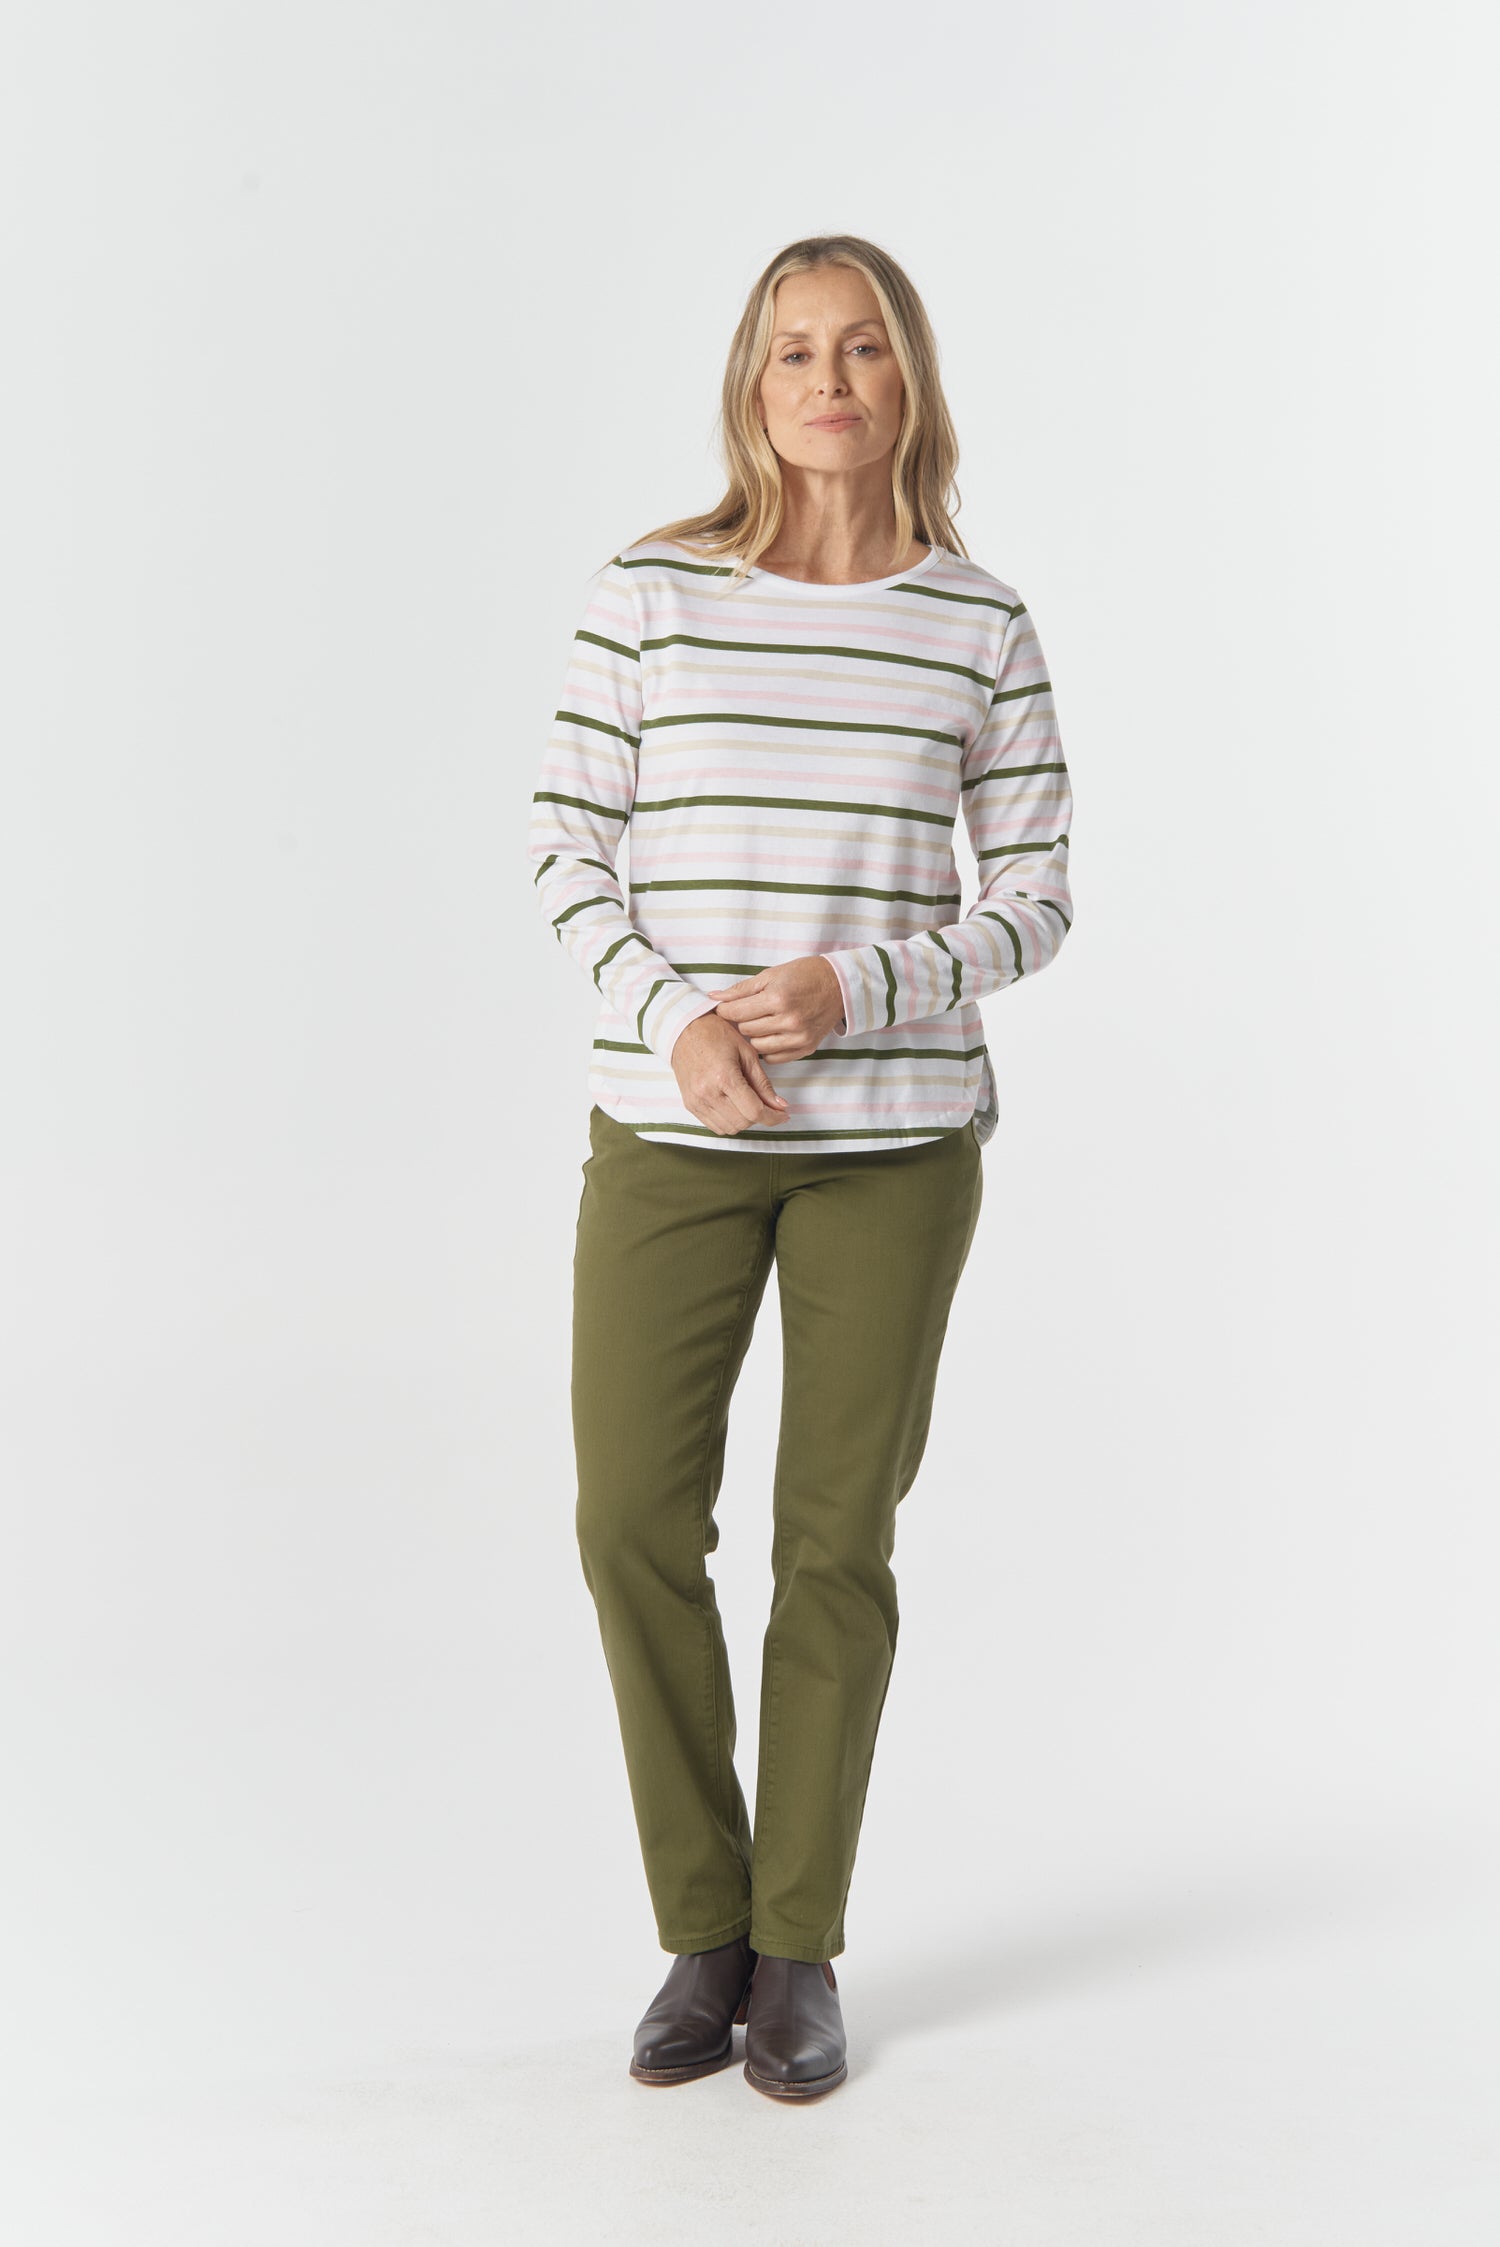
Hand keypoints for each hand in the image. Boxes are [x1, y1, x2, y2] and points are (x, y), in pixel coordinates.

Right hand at [670, 1010, 791, 1135]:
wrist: (684, 1031)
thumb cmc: (716, 1035)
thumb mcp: (747, 1053)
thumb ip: (764, 1084)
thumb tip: (780, 1106)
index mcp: (724, 1077)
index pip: (754, 1111)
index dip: (773, 1117)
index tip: (782, 1115)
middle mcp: (707, 1092)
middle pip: (743, 1122)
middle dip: (759, 1117)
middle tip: (765, 1104)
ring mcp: (696, 1101)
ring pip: (730, 1128)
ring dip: (744, 1121)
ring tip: (748, 1103)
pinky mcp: (690, 1105)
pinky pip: (715, 1127)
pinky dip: (729, 1122)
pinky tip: (733, 1106)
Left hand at [712, 956, 844, 1060]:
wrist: (839, 986)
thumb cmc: (804, 975)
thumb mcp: (771, 975)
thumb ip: (741, 989)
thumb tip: (713, 997)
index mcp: (777, 998)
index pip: (736, 1012)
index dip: (725, 1009)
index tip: (726, 1007)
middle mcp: (788, 1020)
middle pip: (745, 1029)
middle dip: (743, 1020)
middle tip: (749, 1011)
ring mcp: (798, 1037)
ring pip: (757, 1046)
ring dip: (755, 1035)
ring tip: (762, 1021)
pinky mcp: (806, 1048)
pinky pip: (773, 1057)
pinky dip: (768, 1047)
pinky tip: (773, 1033)